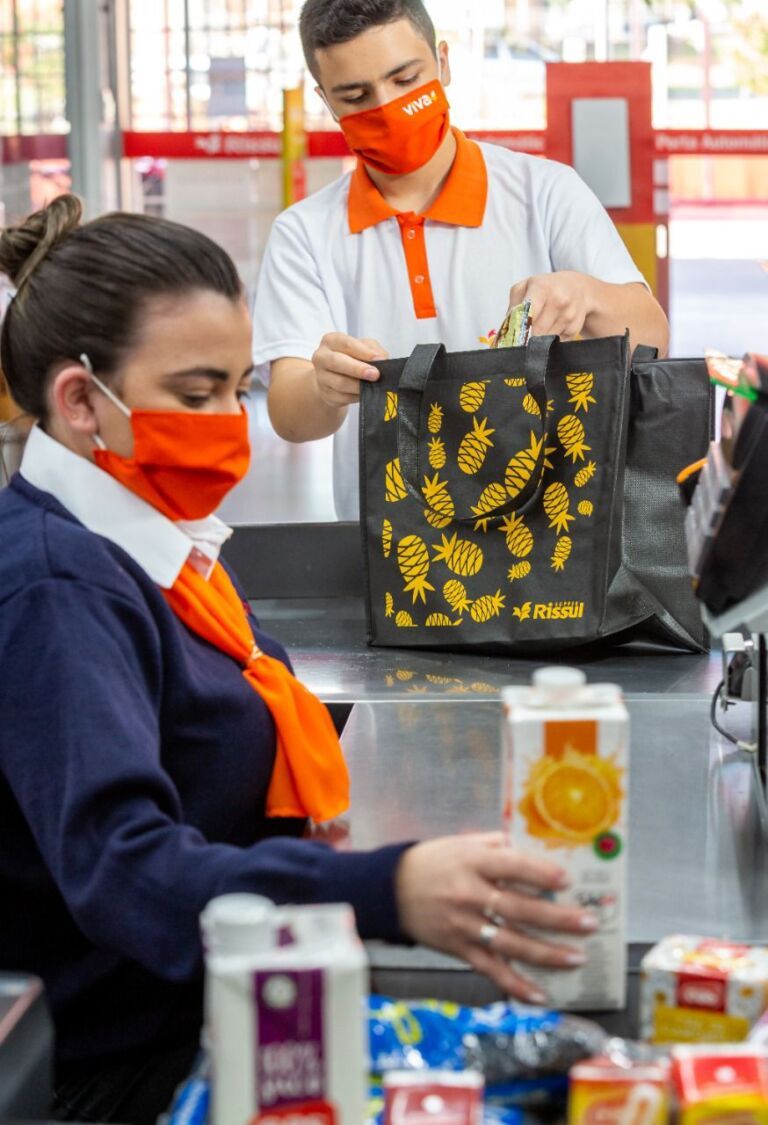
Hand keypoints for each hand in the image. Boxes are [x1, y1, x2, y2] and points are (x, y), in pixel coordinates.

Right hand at [312, 333, 388, 408]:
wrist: (334, 378)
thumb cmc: (351, 358)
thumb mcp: (363, 347)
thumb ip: (373, 349)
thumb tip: (382, 359)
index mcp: (331, 341)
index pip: (347, 344)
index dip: (364, 352)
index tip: (379, 359)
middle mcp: (321, 357)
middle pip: (337, 362)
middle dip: (358, 369)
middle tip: (375, 374)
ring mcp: (321, 377)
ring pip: (340, 383)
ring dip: (359, 386)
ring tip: (372, 386)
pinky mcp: (326, 394)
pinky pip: (342, 397)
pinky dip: (356, 396)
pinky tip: (364, 394)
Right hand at [395, 833, 597, 1003]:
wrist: (391, 890)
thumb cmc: (431, 862)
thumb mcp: (461, 843)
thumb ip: (495, 845)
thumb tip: (528, 849)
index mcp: (472, 863)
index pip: (512, 866)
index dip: (541, 873)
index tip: (567, 879)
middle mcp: (470, 895)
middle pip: (520, 908)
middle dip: (558, 918)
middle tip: (588, 923)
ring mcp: (465, 926)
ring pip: (511, 943)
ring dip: (547, 953)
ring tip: (577, 957)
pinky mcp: (459, 949)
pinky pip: (491, 969)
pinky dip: (515, 985)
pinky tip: (540, 994)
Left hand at [508, 272, 596, 339]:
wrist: (579, 288)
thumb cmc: (547, 287)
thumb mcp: (526, 286)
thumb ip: (514, 306)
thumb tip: (506, 330)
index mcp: (542, 288)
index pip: (528, 314)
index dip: (520, 329)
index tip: (514, 336)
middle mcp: (558, 300)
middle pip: (537, 331)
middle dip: (527, 338)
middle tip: (522, 339)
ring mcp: (568, 315)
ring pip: (546, 340)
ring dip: (538, 341)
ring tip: (537, 331)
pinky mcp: (574, 329)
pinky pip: (556, 343)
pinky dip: (550, 342)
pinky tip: (551, 330)